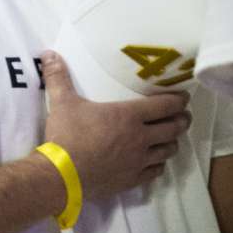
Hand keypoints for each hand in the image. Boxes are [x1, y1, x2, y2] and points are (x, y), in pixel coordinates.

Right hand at [41, 51, 190, 205]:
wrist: (60, 175)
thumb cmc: (65, 135)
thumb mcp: (62, 103)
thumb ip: (58, 77)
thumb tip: (48, 53)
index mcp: (128, 116)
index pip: (165, 105)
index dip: (179, 100)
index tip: (183, 97)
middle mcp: (141, 138)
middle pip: (174, 128)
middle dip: (182, 120)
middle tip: (183, 116)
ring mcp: (139, 161)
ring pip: (168, 150)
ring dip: (172, 142)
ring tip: (170, 138)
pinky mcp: (132, 179)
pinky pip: (156, 171)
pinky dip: (159, 164)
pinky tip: (154, 162)